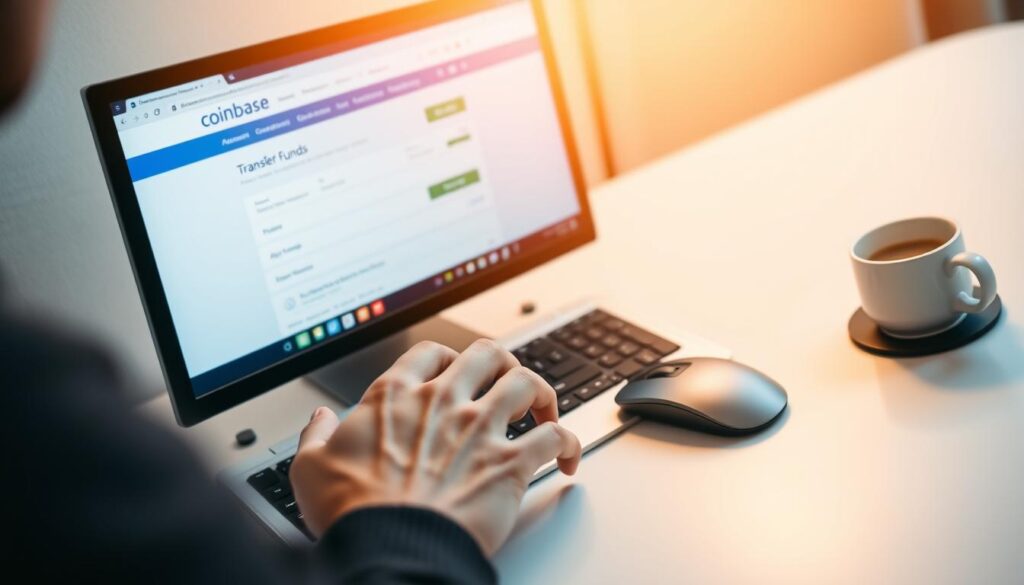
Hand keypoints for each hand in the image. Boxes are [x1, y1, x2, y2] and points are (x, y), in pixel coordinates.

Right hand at [290, 339, 581, 553]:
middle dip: (502, 363)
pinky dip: (569, 444)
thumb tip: (319, 419)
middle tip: (504, 383)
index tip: (451, 375)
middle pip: (488, 353)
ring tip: (541, 409)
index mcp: (397, 396)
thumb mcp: (310, 468)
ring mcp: (480, 430)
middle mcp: (444, 402)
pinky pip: (555, 438)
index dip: (447, 359)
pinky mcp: (509, 463)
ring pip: (528, 382)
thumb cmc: (352, 513)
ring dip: (541, 393)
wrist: (388, 549)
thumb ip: (315, 436)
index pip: (432, 353)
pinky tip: (568, 459)